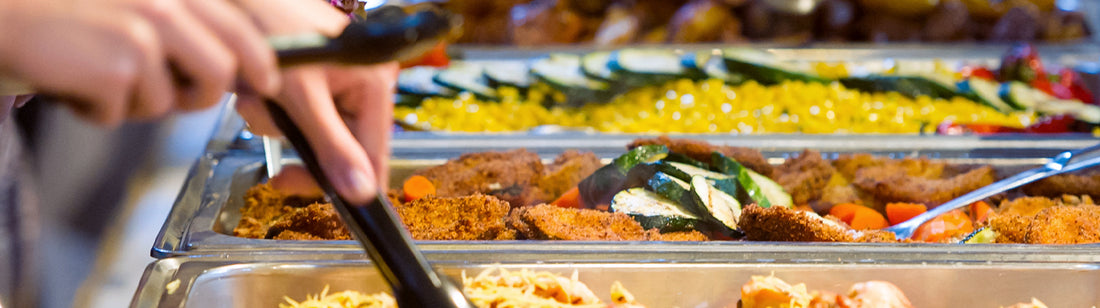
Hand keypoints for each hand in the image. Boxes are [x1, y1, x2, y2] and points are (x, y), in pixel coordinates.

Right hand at [0, 0, 279, 125]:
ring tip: (99, 75)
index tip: (268, 82)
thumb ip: (183, 28)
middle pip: (219, 73)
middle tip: (162, 92)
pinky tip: (74, 82)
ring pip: (168, 102)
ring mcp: (143, 36)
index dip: (261, 62)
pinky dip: (96, 111)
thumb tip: (232, 66)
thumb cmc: (70, 17)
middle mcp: (165, 6)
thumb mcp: (137, 8)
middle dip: (196, 96)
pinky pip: (122, 113)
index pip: (239, 29)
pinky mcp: (117, 68)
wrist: (4, 16)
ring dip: (133, 103)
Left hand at [233, 0, 396, 204]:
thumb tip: (363, 195)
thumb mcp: (301, 96)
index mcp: (375, 84)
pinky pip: (299, 119)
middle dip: (297, 142)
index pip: (374, 154)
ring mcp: (338, 84)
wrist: (236, 2)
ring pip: (313, 135)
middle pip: (340, 147)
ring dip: (277, 125)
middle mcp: (363, 85)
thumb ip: (332, 148)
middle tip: (271, 142)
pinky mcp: (313, 83)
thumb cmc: (274, 32)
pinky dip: (273, 112)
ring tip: (256, 99)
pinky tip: (256, 93)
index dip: (350, 184)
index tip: (332, 209)